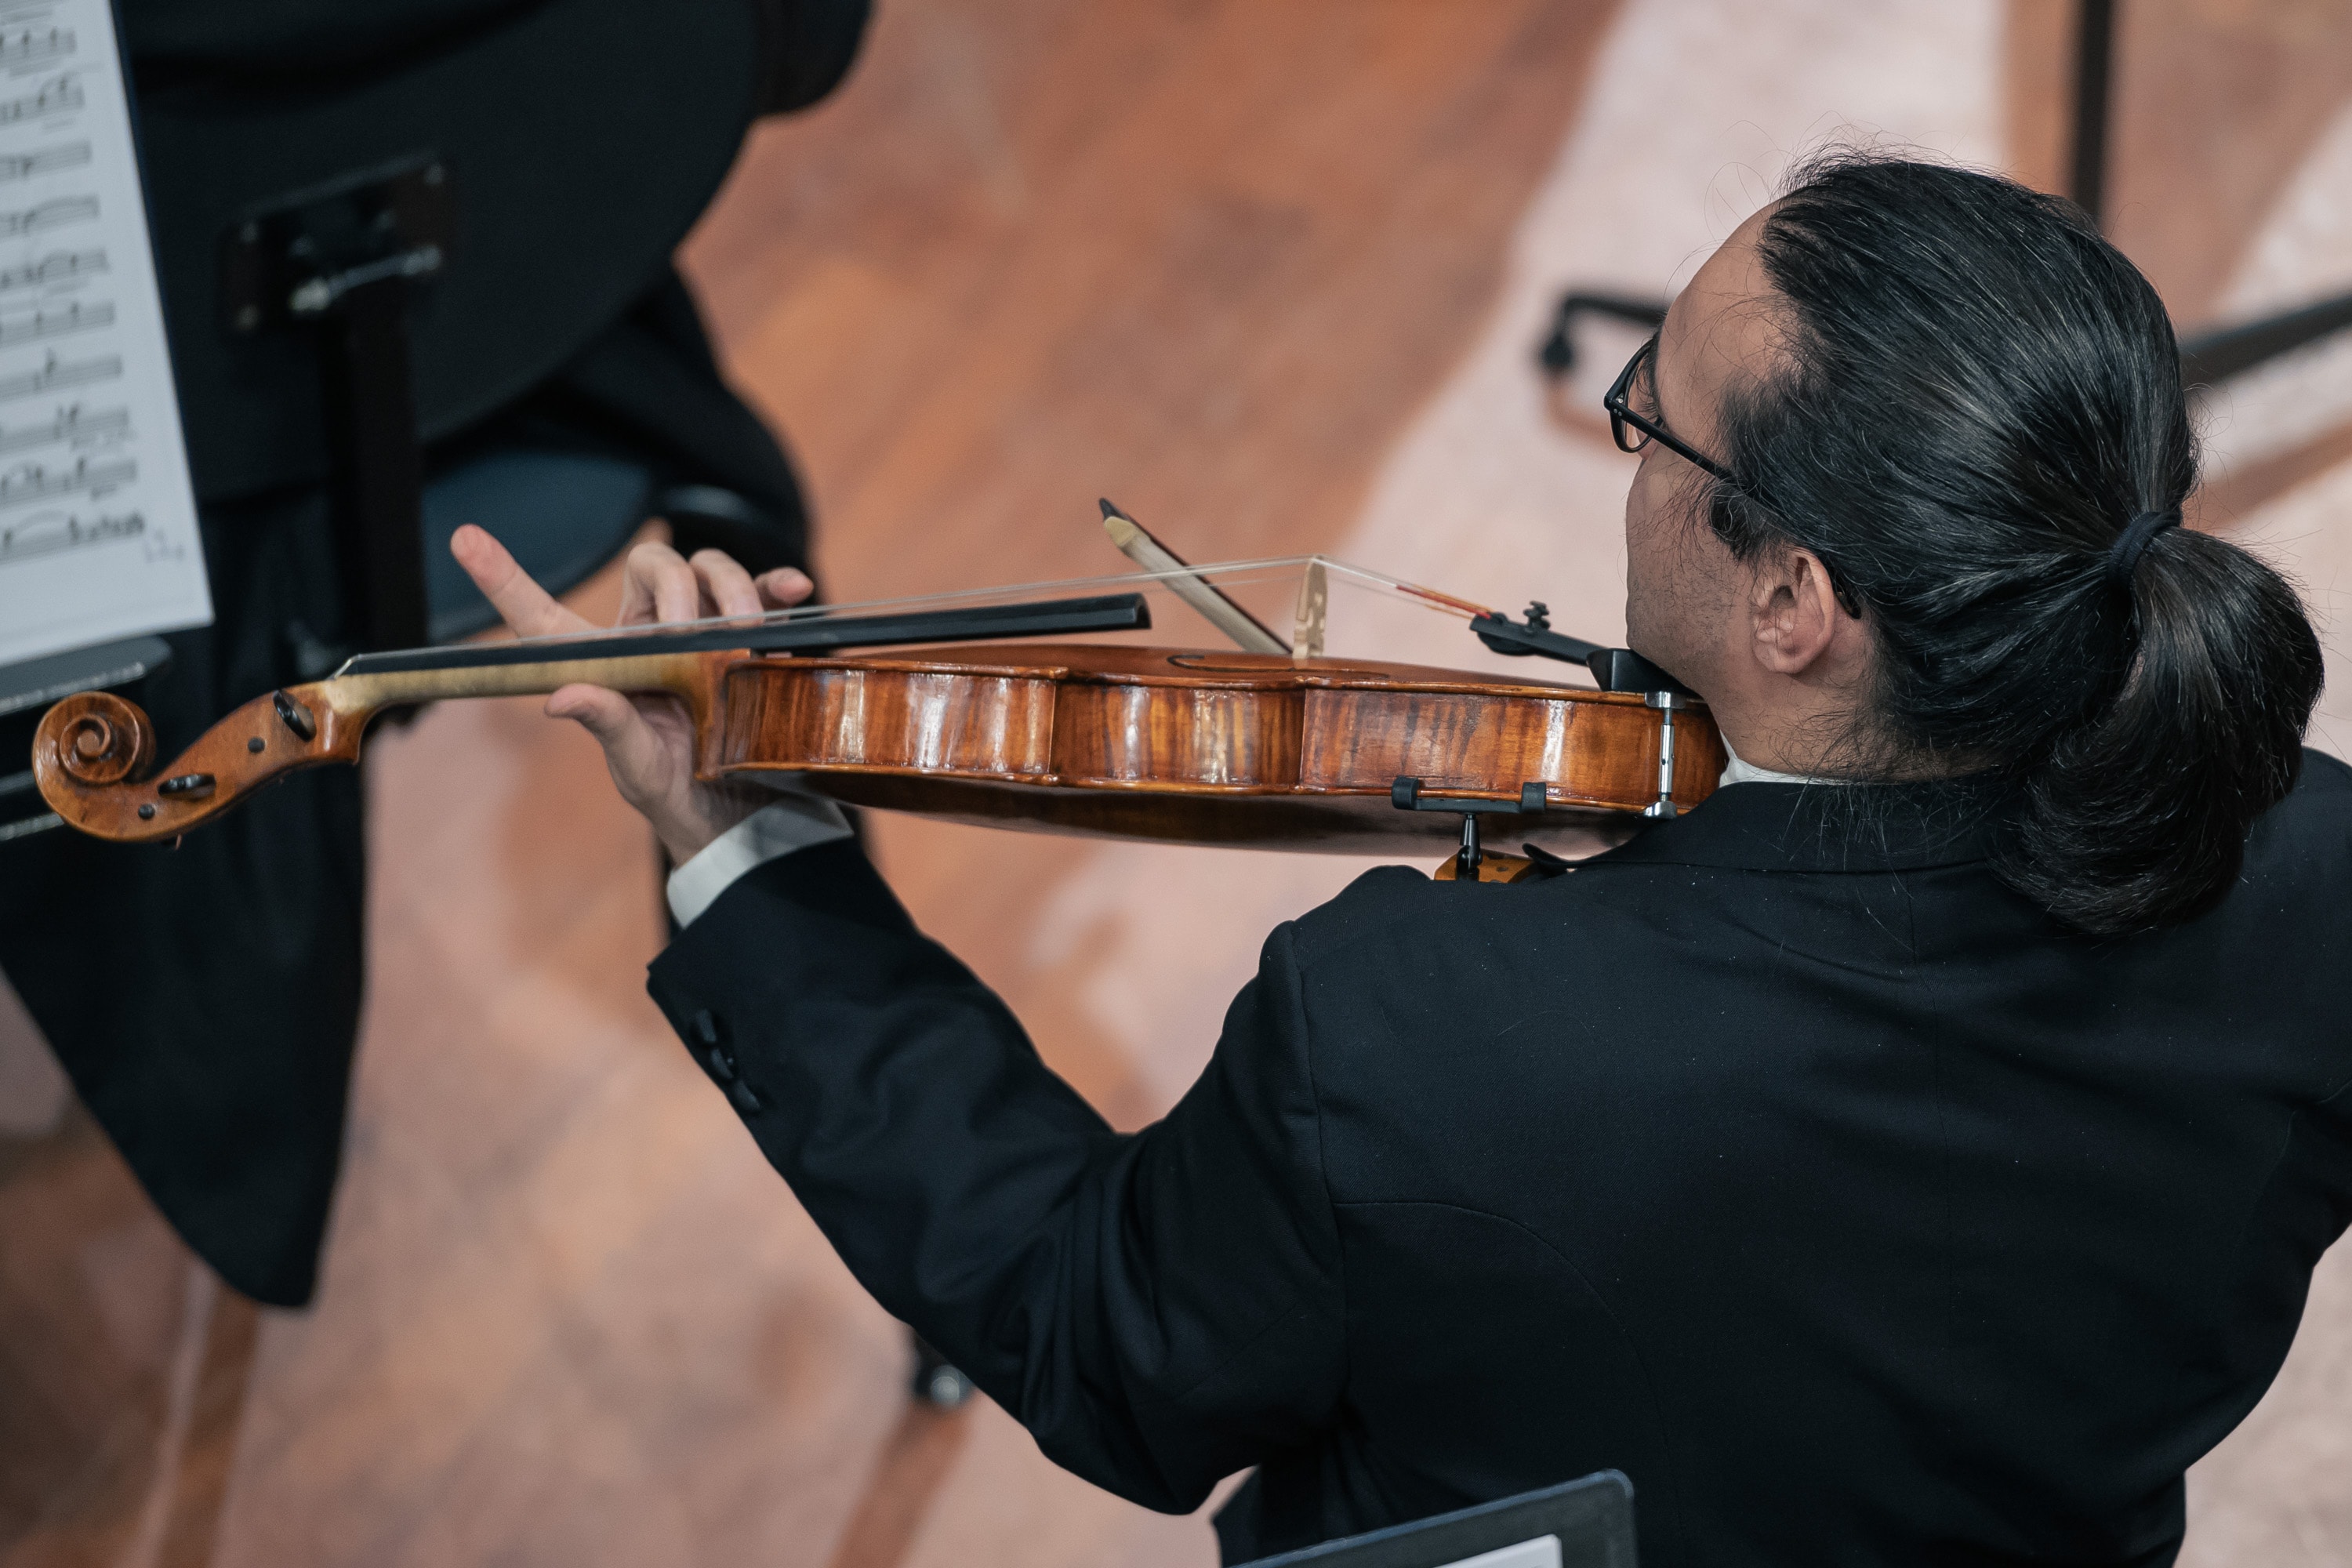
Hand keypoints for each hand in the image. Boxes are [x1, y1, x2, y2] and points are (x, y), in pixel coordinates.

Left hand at [449, 524, 815, 862]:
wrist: (743, 814)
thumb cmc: (678, 792)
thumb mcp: (637, 768)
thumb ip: (606, 726)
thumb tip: (561, 697)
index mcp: (607, 665)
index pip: (545, 617)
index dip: (505, 578)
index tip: (464, 540)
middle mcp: (650, 636)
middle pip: (654, 564)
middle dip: (675, 584)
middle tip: (691, 633)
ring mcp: (704, 632)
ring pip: (709, 568)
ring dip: (732, 587)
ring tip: (747, 634)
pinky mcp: (750, 638)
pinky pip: (764, 592)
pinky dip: (777, 585)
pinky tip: (793, 592)